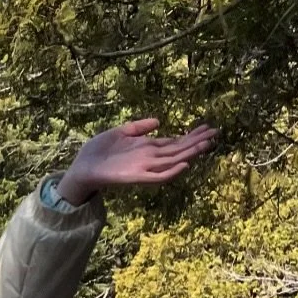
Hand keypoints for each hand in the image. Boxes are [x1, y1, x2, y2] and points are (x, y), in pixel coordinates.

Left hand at [57, 118, 217, 204]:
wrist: (81, 168)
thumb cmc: (98, 151)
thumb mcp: (120, 132)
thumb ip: (139, 127)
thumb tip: (159, 121)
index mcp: (147, 147)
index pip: (174, 141)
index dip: (191, 135)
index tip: (207, 127)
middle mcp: (149, 157)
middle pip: (178, 149)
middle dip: (197, 141)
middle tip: (216, 132)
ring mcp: (144, 167)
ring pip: (172, 160)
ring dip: (190, 153)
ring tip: (207, 144)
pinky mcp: (135, 177)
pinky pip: (157, 177)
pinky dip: (170, 172)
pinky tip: (183, 165)